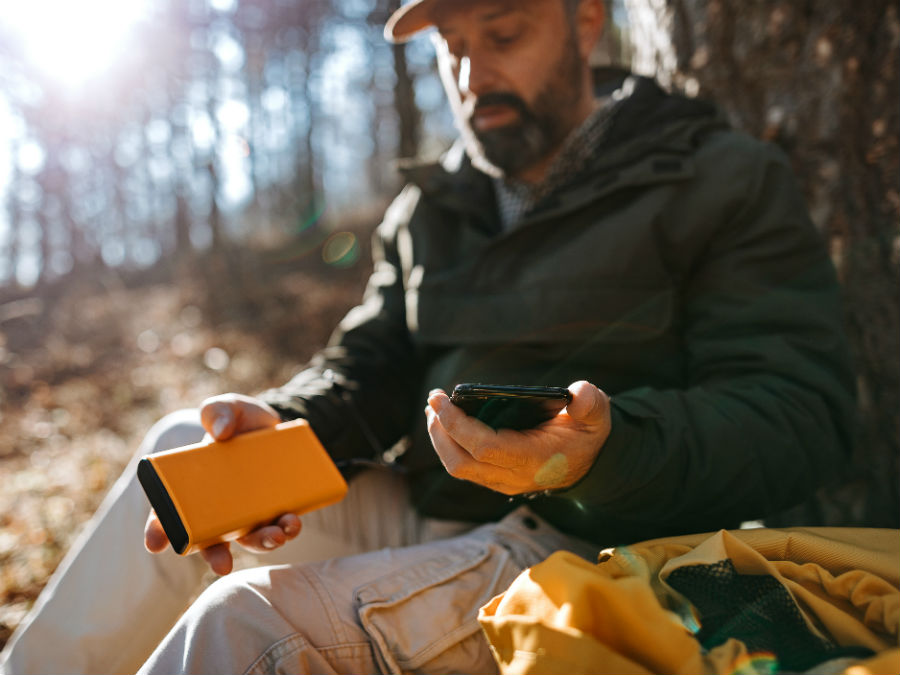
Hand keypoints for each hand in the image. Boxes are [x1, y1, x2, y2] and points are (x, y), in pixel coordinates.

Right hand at [143, 393, 300, 574]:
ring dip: (261, 543)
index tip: (155, 544)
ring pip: (249, 538)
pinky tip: (293, 522)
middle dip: (214, 555)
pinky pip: (278, 527)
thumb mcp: (228, 407)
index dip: (159, 530)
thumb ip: (218, 410)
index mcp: (193, 486)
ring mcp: (247, 511)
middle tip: (222, 564)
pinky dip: (286, 529)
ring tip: (276, 535)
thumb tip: (220, 431)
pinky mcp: (274, 510)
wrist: (278, 425)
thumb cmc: (241, 420)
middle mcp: (217, 506)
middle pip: (209, 540)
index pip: (169, 513)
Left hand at [425, 380, 610, 494]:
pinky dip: (449, 442)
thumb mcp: (597, 415)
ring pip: (458, 467)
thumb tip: (578, 395)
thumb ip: (590, 403)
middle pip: (460, 462)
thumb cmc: (587, 434)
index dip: (458, 425)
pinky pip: (464, 465)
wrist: (590, 464)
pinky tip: (447, 420)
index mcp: (533, 459)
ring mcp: (502, 481)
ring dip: (440, 437)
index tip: (442, 399)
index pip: (484, 447)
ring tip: (435, 407)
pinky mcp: (496, 478)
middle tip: (433, 400)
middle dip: (439, 431)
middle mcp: (513, 476)